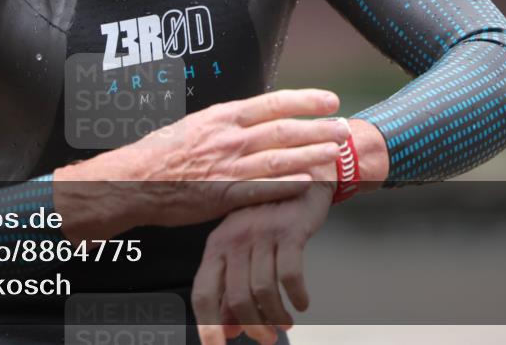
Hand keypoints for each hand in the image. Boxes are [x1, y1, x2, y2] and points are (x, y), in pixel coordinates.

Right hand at [54, 89, 347, 240]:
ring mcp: (227, 167)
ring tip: (337, 153)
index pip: (272, 102)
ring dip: (312, 155)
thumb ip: (225, 124)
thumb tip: (252, 119)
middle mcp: (228, 138)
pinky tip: (310, 183)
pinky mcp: (223, 195)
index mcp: (221, 117)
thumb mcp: (194, 125)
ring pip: (280, 158)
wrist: (133, 180)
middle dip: (319, 128)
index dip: (305, 100)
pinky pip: (262, 189)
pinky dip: (288, 185)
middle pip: (284, 129)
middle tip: (345, 127)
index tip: (329, 99)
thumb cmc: (160, 154)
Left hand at [191, 161, 336, 344]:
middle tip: (266, 339)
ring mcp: (262, 233)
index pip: (203, 292)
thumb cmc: (269, 215)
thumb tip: (228, 330)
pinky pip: (291, 274)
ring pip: (264, 290)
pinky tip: (302, 302)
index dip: (208, 326)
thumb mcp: (244, 248)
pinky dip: (297, 295)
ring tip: (285, 323)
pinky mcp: (289, 230)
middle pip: (237, 297)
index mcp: (217, 244)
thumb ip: (233, 288)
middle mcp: (235, 238)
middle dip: (253, 326)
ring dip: (276, 315)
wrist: (302, 176)